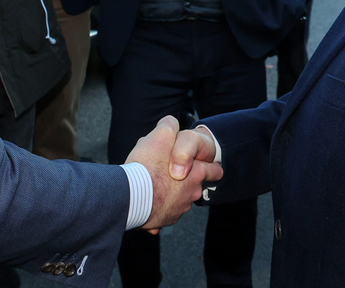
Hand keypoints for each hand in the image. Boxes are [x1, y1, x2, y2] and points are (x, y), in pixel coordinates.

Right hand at [125, 116, 222, 231]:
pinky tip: (146, 202)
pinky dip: (156, 208)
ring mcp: (177, 210)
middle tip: (172, 173)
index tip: (208, 166)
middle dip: (185, 180)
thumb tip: (171, 123)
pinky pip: (162, 213)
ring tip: (154, 185)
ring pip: (177, 200)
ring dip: (169, 194)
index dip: (211, 166)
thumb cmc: (148, 165)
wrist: (130, 196)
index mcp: (195, 174)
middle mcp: (190, 194)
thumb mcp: (161, 135)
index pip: (214, 170)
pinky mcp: (162, 221)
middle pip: (194, 186)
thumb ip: (169, 126)